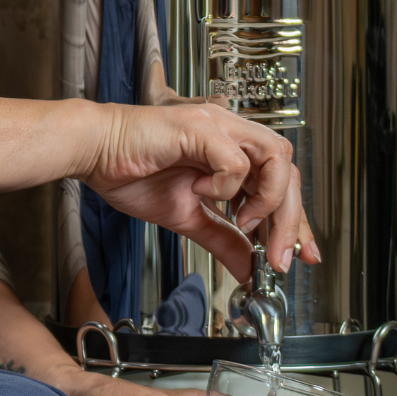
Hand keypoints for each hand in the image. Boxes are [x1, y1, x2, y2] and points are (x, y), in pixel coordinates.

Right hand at [80, 100, 318, 281]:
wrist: (94, 153)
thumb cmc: (130, 172)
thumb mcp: (187, 218)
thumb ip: (223, 240)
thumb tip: (250, 269)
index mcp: (232, 151)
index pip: (283, 181)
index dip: (297, 219)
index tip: (302, 254)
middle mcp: (231, 133)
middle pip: (288, 170)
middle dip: (290, 220)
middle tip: (280, 257)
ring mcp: (218, 126)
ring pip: (275, 157)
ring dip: (269, 200)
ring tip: (245, 223)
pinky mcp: (200, 128)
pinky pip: (235, 161)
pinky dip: (226, 185)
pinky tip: (201, 191)